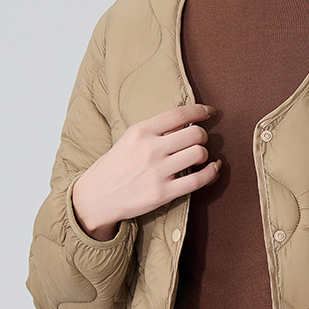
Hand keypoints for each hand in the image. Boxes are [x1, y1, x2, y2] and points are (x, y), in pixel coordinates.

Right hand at [71, 103, 220, 239]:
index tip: (209, 111)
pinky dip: (211, 173)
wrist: (96, 197)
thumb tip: (185, 122)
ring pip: (199, 153)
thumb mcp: (128, 140)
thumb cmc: (114, 167)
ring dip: (205, 154)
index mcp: (140, 131)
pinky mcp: (163, 193)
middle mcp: (150, 149)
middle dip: (202, 136)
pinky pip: (198, 180)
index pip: (179, 114)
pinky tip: (212, 169)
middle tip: (199, 141)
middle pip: (195, 134)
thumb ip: (154, 131)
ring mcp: (157, 172)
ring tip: (199, 157)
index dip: (199, 110)